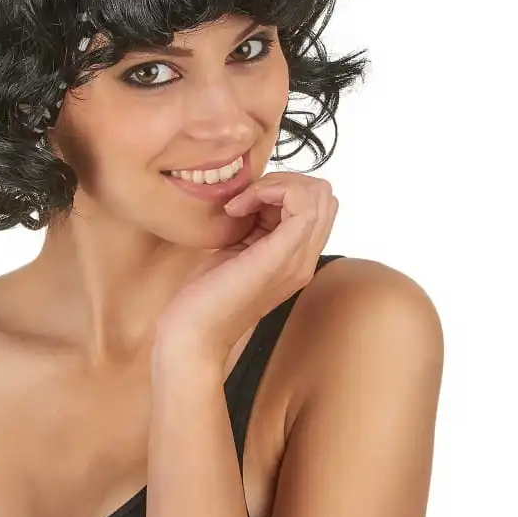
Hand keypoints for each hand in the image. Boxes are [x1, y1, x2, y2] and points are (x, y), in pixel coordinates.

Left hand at [152, 172, 337, 367]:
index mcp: (296, 258)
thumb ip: (254, 227)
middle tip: (245, 201)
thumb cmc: (205, 296)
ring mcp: (298, 259)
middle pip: (324, 195)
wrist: (193, 334)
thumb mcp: (235, 251)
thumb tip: (252, 196)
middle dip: (283, 182)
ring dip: (275, 185)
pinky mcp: (282, 256)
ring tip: (240, 205)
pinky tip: (237, 209)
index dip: (282, 189)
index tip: (243, 203)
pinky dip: (267, 192)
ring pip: (318, 194)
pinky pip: (302, 204)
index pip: (317, 204)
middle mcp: (305, 259)